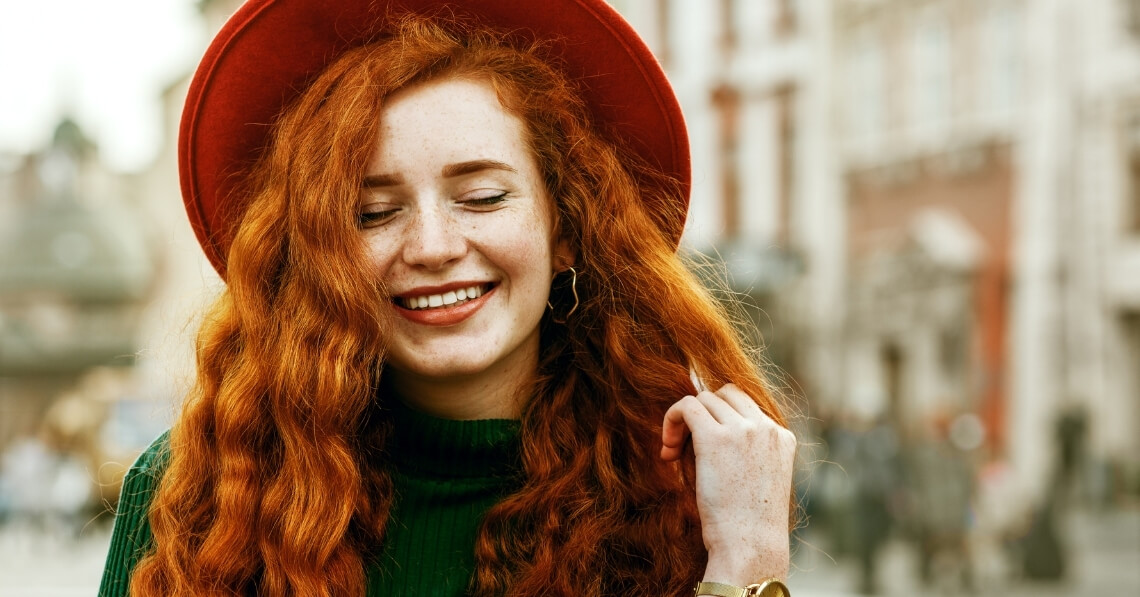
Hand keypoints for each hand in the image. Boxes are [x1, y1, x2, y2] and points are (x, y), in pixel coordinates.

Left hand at [661, 383, 795, 584]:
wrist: (750, 546)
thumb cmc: (749, 527)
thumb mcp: (758, 481)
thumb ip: (745, 454)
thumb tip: (707, 434)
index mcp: (782, 437)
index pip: (746, 407)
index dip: (720, 421)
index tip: (705, 451)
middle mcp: (766, 427)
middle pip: (726, 394)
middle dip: (704, 414)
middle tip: (686, 448)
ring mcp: (743, 430)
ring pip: (704, 398)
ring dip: (684, 420)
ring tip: (674, 454)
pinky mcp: (715, 437)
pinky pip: (686, 405)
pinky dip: (671, 419)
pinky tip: (667, 451)